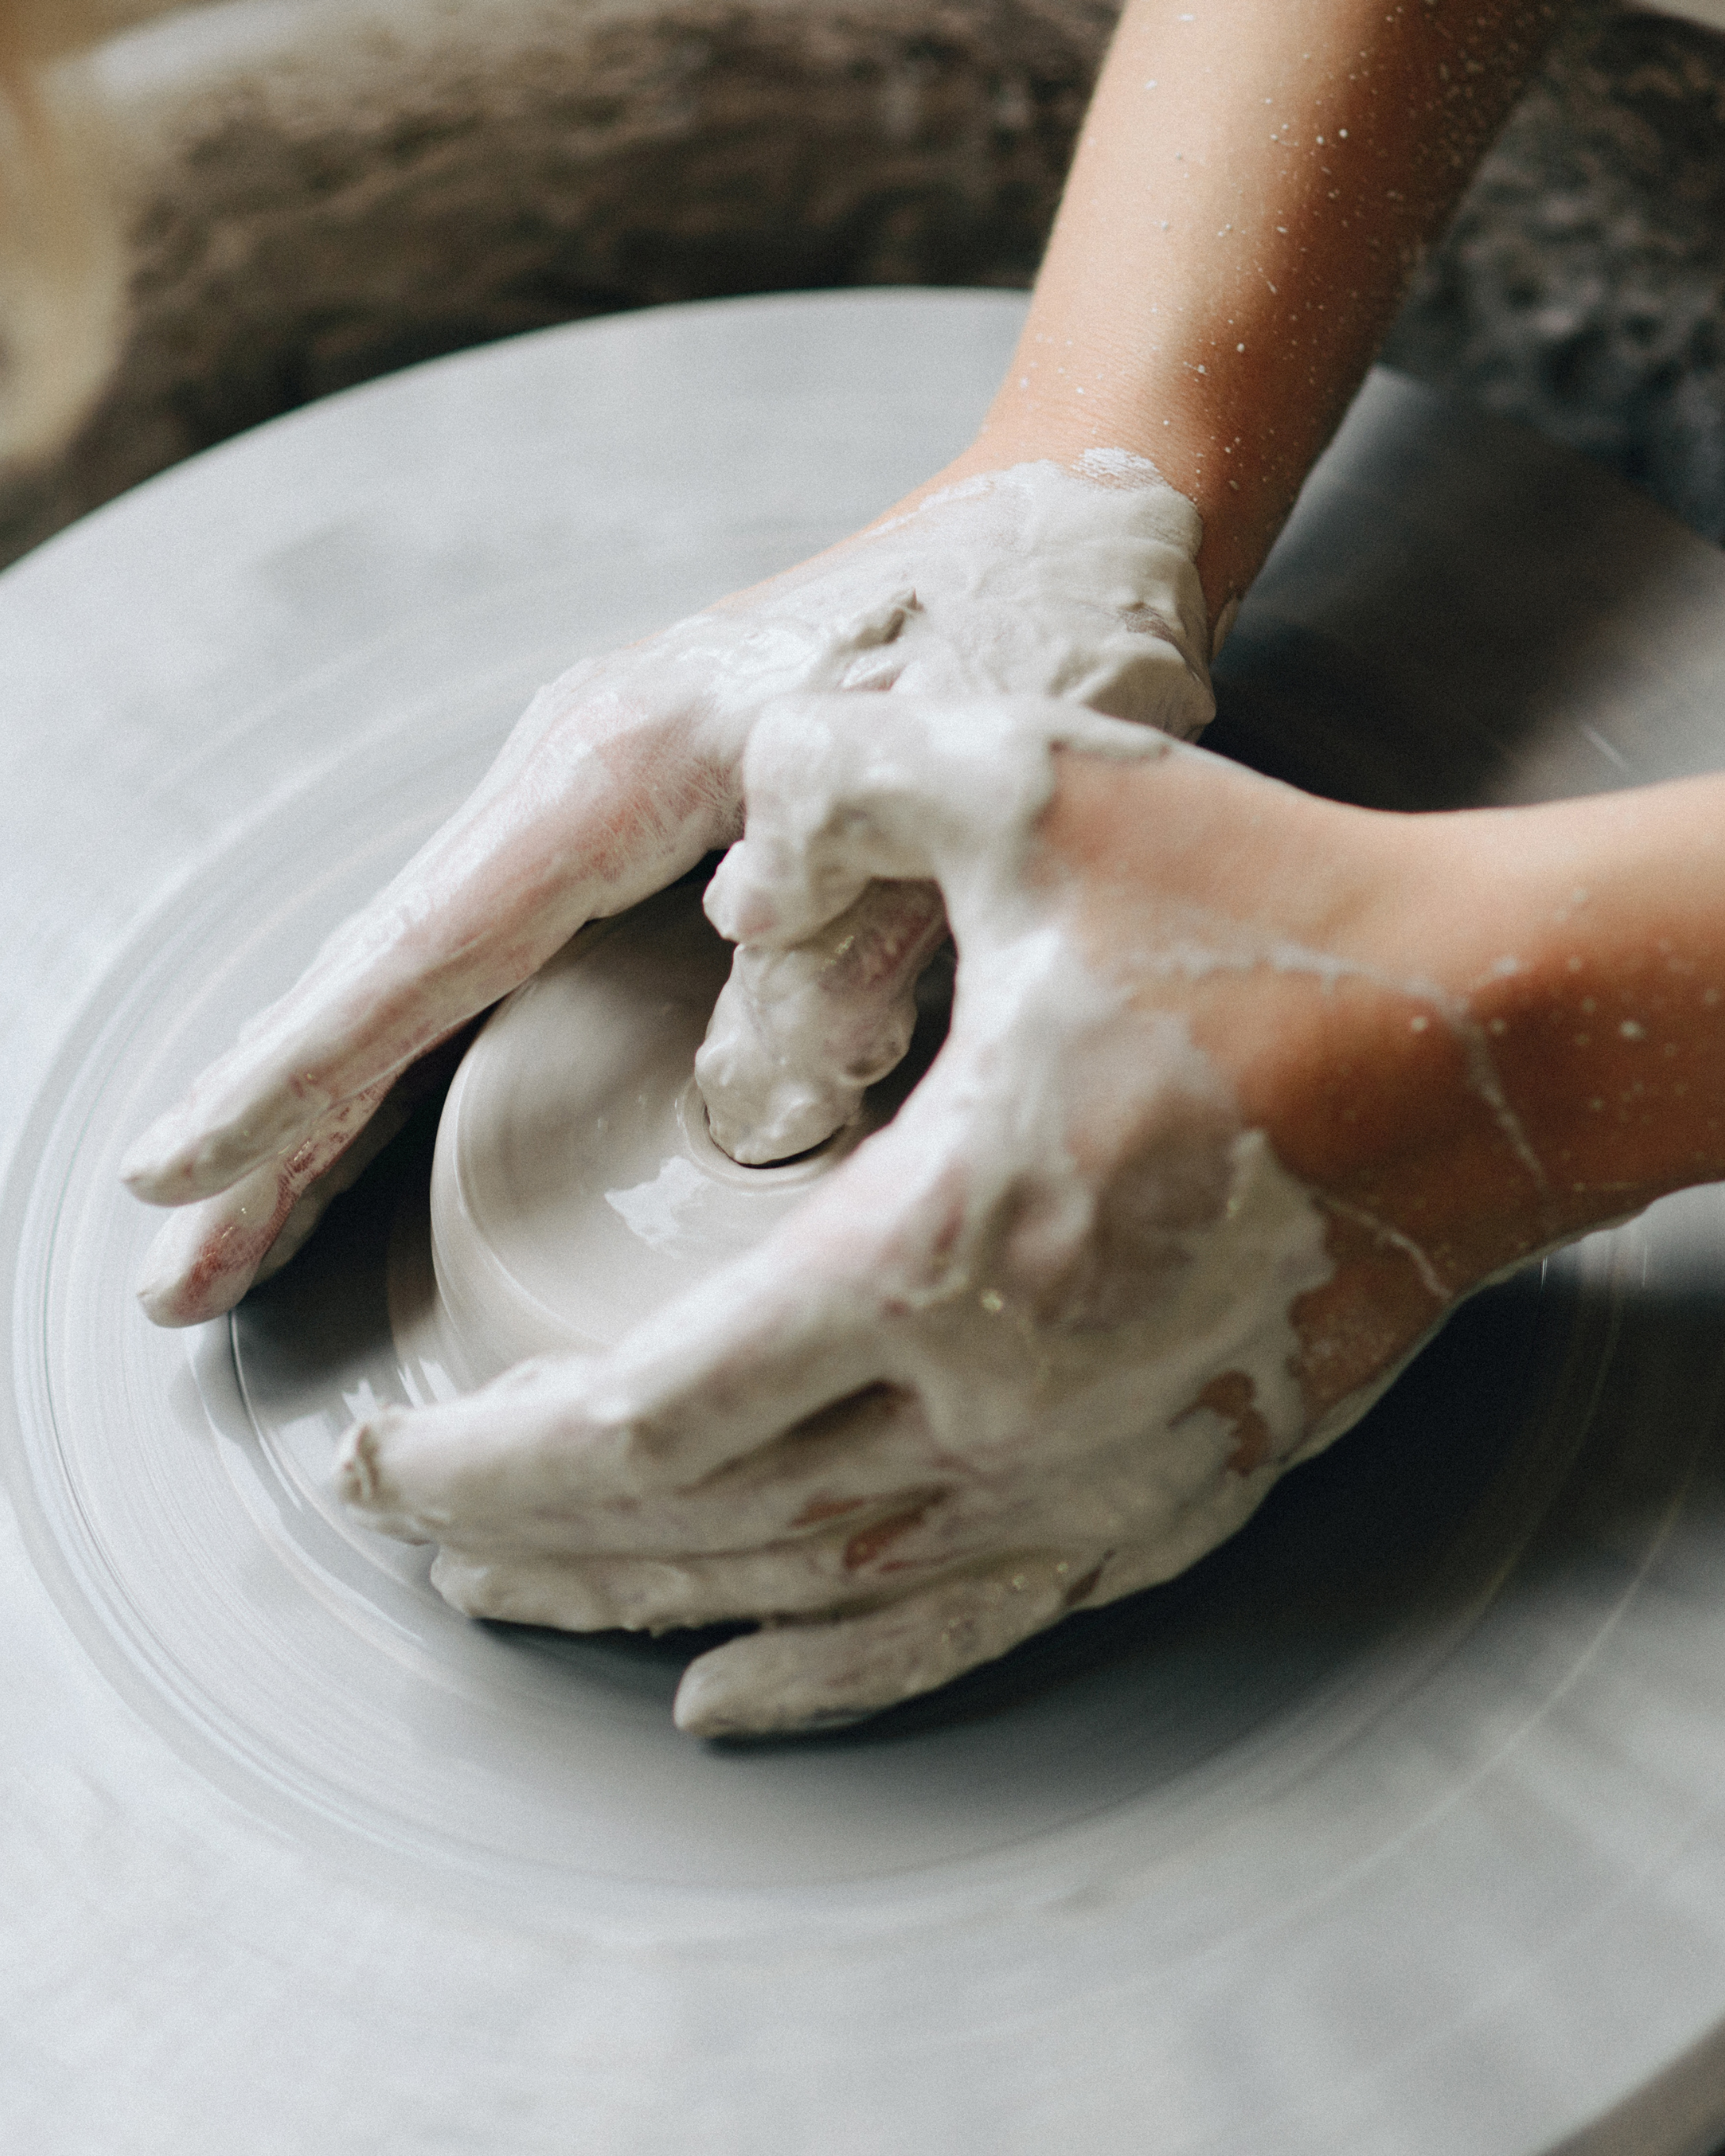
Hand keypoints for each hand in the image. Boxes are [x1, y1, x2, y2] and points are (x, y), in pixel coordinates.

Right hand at [121, 456, 1213, 1321]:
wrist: (1073, 514)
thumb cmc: (1033, 627)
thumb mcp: (965, 802)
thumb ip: (853, 964)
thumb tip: (748, 1116)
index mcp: (636, 759)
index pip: (428, 949)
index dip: (300, 1081)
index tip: (179, 1185)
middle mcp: (586, 763)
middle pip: (393, 965)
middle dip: (277, 1122)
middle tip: (178, 1276)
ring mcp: (606, 782)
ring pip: (432, 961)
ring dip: (332, 1096)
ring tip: (239, 1226)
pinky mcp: (650, 808)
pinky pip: (500, 945)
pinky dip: (424, 1041)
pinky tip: (386, 1111)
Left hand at [336, 693, 1594, 1737]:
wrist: (1486, 1039)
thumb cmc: (1272, 919)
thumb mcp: (1035, 791)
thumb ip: (837, 789)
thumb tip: (725, 856)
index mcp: (935, 1247)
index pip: (645, 1418)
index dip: (487, 1457)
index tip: (375, 1452)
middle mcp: (1002, 1402)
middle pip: (702, 1528)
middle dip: (524, 1537)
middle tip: (399, 1526)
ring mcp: (1093, 1473)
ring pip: (812, 1596)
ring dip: (638, 1607)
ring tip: (507, 1604)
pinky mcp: (1167, 1492)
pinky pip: (968, 1624)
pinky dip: (832, 1673)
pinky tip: (732, 1695)